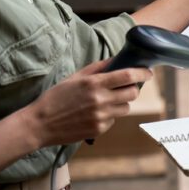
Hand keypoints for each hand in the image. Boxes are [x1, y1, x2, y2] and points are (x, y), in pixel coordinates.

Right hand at [23, 60, 151, 147]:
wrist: (39, 124)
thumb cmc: (56, 97)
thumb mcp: (75, 77)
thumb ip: (98, 68)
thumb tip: (117, 60)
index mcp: (94, 84)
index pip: (128, 76)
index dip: (142, 73)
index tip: (148, 72)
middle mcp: (100, 100)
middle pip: (133, 93)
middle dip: (133, 89)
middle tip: (126, 87)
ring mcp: (101, 116)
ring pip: (126, 108)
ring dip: (121, 103)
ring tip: (105, 101)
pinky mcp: (99, 129)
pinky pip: (113, 120)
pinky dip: (109, 115)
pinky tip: (93, 114)